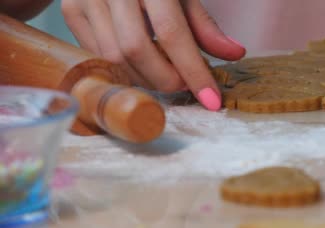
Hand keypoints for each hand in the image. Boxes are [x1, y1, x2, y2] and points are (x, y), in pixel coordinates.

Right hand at [61, 0, 245, 109]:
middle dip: (166, 79)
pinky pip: (97, 55)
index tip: (212, 100)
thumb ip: (205, 25)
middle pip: (137, 50)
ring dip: (145, 78)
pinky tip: (141, 65)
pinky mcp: (71, 10)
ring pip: (114, 58)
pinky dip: (123, 69)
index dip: (193, 71)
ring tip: (165, 73)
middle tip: (185, 83)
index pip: (172, 32)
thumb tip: (235, 54)